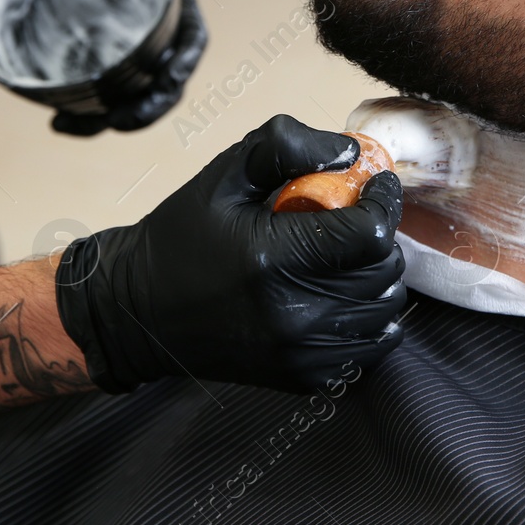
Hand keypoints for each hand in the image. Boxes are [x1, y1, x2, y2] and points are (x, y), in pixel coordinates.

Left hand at [33, 0, 208, 135]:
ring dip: (109, 121)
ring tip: (71, 126)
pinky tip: (57, 121)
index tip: (170, 77)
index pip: (190, 37)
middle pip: (163, 81)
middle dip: (149, 108)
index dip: (184, 61)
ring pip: (129, 95)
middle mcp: (154, 24)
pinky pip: (97, 91)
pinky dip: (83, 113)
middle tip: (119, 120)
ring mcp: (123, 42)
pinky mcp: (94, 51)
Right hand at [55, 115, 406, 392]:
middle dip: (380, 236)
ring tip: (348, 256)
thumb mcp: (223, 175)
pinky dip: (369, 319)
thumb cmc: (182, 237)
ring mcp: (300, 353)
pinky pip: (371, 349)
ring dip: (378, 277)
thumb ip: (284, 147)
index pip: (369, 232)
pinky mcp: (303, 377)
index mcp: (273, 259)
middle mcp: (293, 313)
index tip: (375, 185)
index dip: (383, 201)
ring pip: (385, 311)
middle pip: (383, 272)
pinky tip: (342, 295)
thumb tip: (349, 152)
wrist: (139, 311)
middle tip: (355, 218)